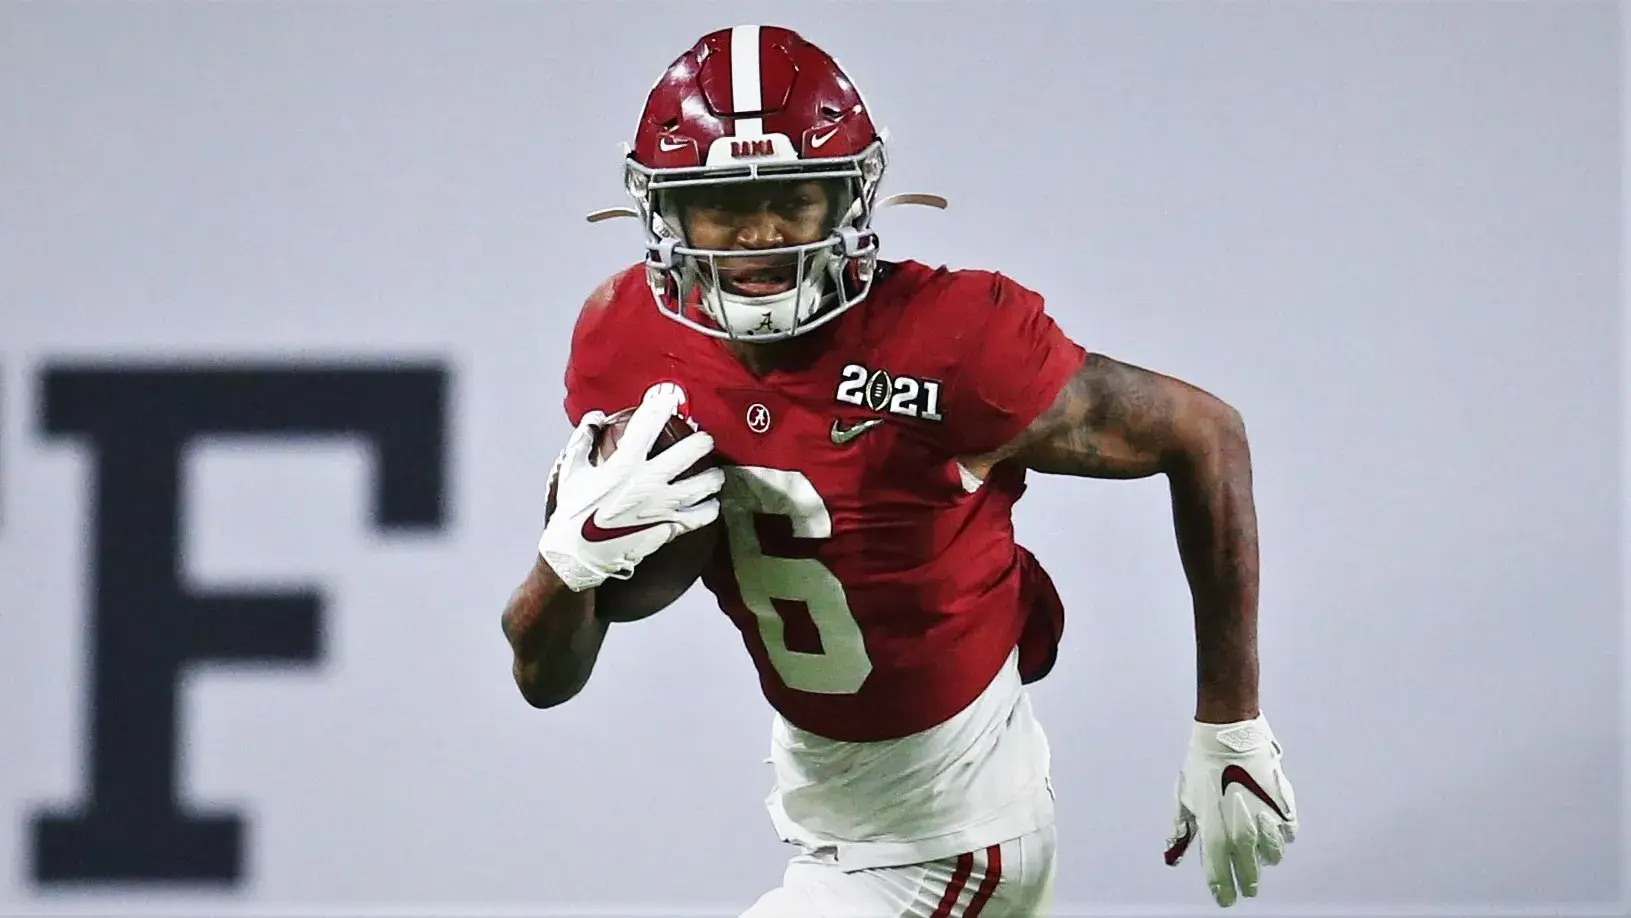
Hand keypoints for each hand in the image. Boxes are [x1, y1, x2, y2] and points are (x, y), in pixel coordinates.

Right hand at [537, 386, 723, 591]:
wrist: (578, 555)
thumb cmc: (573, 511)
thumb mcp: (571, 471)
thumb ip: (583, 440)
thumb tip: (596, 416)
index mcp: (624, 464)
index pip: (649, 423)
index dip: (662, 404)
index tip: (670, 398)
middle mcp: (649, 481)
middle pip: (690, 451)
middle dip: (702, 440)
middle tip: (704, 438)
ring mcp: (663, 506)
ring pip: (704, 485)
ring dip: (713, 476)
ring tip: (715, 473)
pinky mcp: (669, 528)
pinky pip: (701, 516)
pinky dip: (710, 508)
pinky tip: (711, 503)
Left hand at [1164, 714, 1297, 906]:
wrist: (1229, 735)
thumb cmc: (1201, 765)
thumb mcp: (1184, 798)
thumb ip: (1181, 830)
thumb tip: (1173, 856)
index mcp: (1214, 831)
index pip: (1219, 873)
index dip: (1223, 890)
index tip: (1227, 901)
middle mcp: (1241, 831)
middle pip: (1248, 870)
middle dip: (1247, 882)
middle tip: (1248, 890)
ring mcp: (1264, 820)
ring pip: (1272, 855)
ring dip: (1266, 860)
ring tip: (1262, 859)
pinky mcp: (1283, 807)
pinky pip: (1287, 834)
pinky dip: (1282, 837)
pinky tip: (1274, 833)